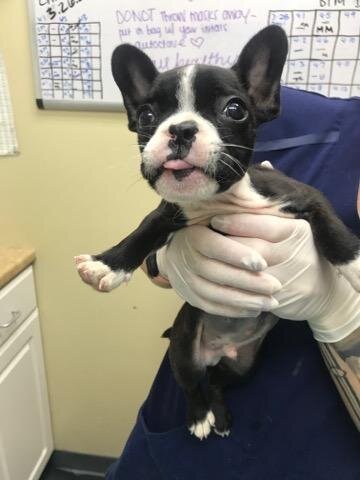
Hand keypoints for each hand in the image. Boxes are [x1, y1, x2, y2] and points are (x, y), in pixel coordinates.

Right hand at [157, 224, 281, 317]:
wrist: (178, 250)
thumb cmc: (209, 229)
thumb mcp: (216, 217)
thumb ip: (237, 218)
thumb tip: (262, 209)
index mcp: (193, 235)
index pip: (213, 246)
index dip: (237, 255)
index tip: (262, 263)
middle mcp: (185, 258)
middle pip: (215, 272)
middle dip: (247, 281)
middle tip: (275, 285)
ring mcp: (185, 280)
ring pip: (213, 294)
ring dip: (243, 300)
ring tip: (271, 302)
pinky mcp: (189, 296)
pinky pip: (211, 307)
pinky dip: (233, 310)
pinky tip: (255, 309)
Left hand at [211, 214, 359, 341]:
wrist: (325, 291)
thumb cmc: (300, 252)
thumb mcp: (293, 229)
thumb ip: (271, 211)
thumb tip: (258, 173)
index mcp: (298, 232)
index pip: (265, 225)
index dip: (237, 223)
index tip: (215, 221)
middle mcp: (297, 254)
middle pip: (254, 250)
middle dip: (226, 245)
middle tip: (202, 239)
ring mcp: (290, 279)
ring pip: (249, 273)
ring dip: (224, 266)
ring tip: (204, 258)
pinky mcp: (281, 299)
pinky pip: (249, 292)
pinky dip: (230, 286)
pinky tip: (213, 278)